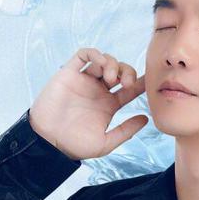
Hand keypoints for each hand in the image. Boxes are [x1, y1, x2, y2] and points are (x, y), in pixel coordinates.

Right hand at [28, 48, 147, 160]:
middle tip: (127, 83)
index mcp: (109, 105)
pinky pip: (83, 55)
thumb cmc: (75, 145)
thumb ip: (126, 130)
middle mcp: (98, 91)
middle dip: (128, 71)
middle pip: (120, 71)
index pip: (130, 88)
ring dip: (113, 64)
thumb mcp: (106, 142)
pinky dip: (95, 54)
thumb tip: (146, 118)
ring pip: (104, 60)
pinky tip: (101, 62)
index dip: (141, 82)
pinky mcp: (69, 74)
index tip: (149, 82)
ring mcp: (84, 81)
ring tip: (112, 79)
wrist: (49, 142)